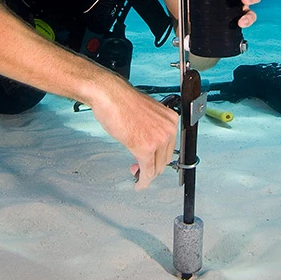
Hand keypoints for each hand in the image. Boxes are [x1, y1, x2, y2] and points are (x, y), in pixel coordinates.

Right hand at [88, 76, 178, 190]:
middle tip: (138, 166)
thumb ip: (152, 128)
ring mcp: (158, 139)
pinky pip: (147, 171)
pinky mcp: (145, 149)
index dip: (158, 157)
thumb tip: (149, 143)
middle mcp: (168, 129)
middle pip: (165, 159)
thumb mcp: (146, 114)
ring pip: (156, 167)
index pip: (170, 146)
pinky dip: (143, 181)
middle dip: (152, 166)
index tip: (150, 161)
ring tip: (136, 173)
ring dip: (147, 174)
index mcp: (170, 119)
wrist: (110, 95)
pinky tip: (138, 184)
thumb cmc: (122, 101)